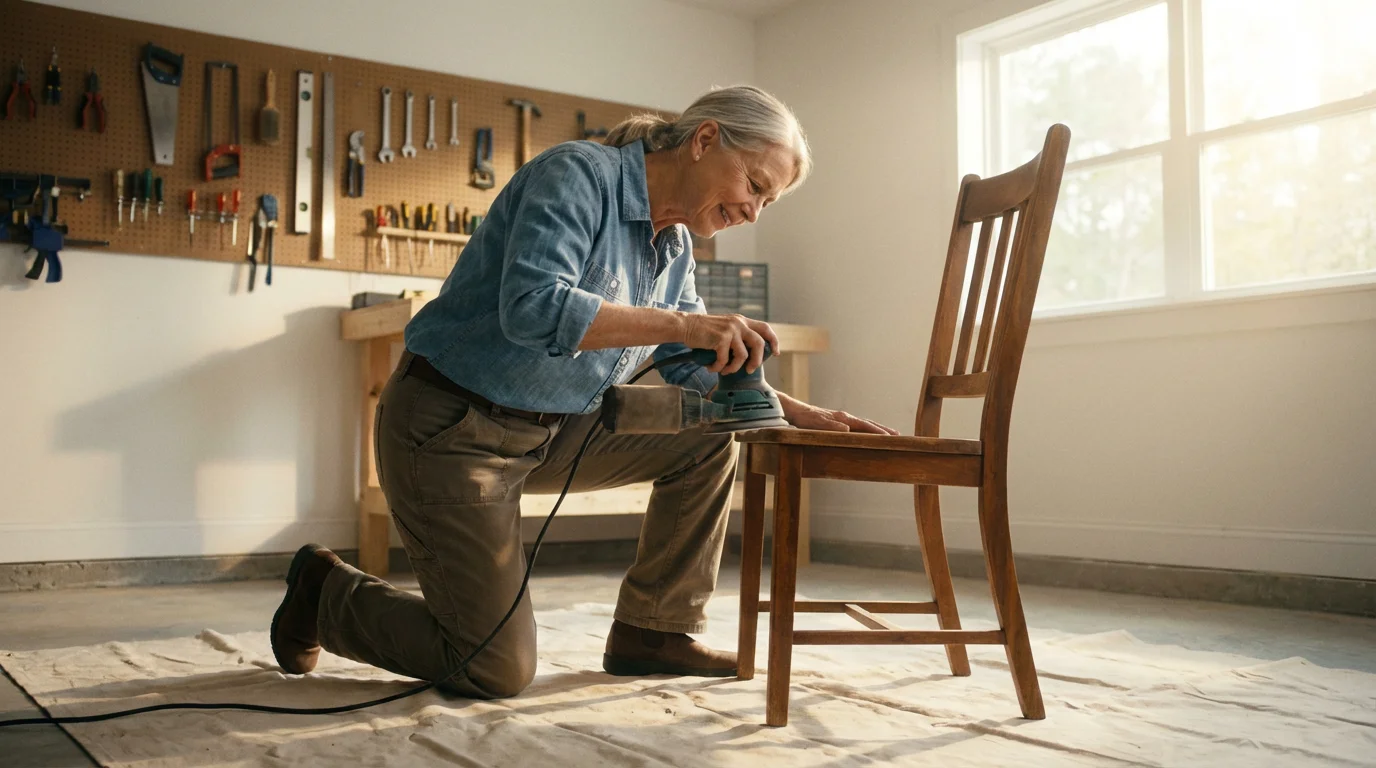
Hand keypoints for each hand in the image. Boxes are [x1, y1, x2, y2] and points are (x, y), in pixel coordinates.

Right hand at [682, 313, 780, 374]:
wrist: (686, 326)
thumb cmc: (704, 332)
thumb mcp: (725, 329)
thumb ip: (737, 337)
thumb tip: (749, 356)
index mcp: (742, 321)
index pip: (765, 328)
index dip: (773, 341)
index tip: (776, 353)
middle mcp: (738, 323)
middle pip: (759, 343)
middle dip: (757, 360)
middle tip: (750, 369)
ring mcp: (730, 330)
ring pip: (742, 355)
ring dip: (734, 368)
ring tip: (724, 370)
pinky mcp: (720, 338)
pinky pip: (725, 360)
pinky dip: (718, 367)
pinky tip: (711, 367)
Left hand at [780, 394, 899, 434]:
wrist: (795, 411)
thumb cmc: (805, 419)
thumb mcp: (816, 424)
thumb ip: (831, 426)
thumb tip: (848, 428)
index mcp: (843, 418)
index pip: (865, 425)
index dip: (878, 431)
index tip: (891, 437)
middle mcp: (845, 417)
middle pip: (868, 423)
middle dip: (882, 429)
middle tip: (897, 435)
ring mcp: (841, 418)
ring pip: (863, 423)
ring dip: (876, 428)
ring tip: (888, 433)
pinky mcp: (837, 421)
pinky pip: (856, 425)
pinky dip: (865, 429)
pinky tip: (867, 433)